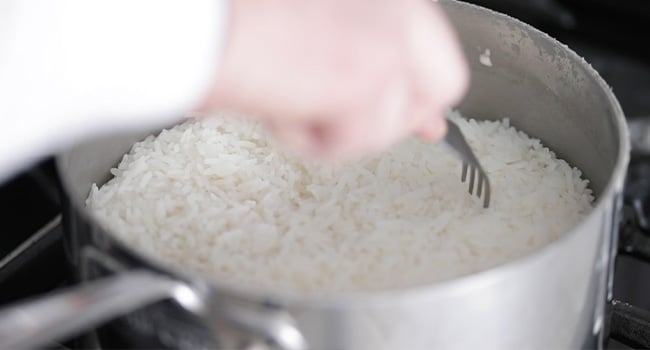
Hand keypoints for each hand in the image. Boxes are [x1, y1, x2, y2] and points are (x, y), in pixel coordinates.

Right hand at [201, 0, 468, 159]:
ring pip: (391, 124)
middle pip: (442, 86)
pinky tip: (281, 111)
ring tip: (289, 101)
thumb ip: (384, 78)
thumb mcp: (326, 46)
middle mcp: (401, 11)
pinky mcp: (370, 77)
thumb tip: (431, 126)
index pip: (437, 55)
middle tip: (344, 115)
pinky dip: (315, 143)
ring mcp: (390, 42)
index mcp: (390, 1)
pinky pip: (358, 142)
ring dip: (339, 132)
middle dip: (394, 114)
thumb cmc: (243, 26)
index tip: (420, 121)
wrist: (201, 28)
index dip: (419, 93)